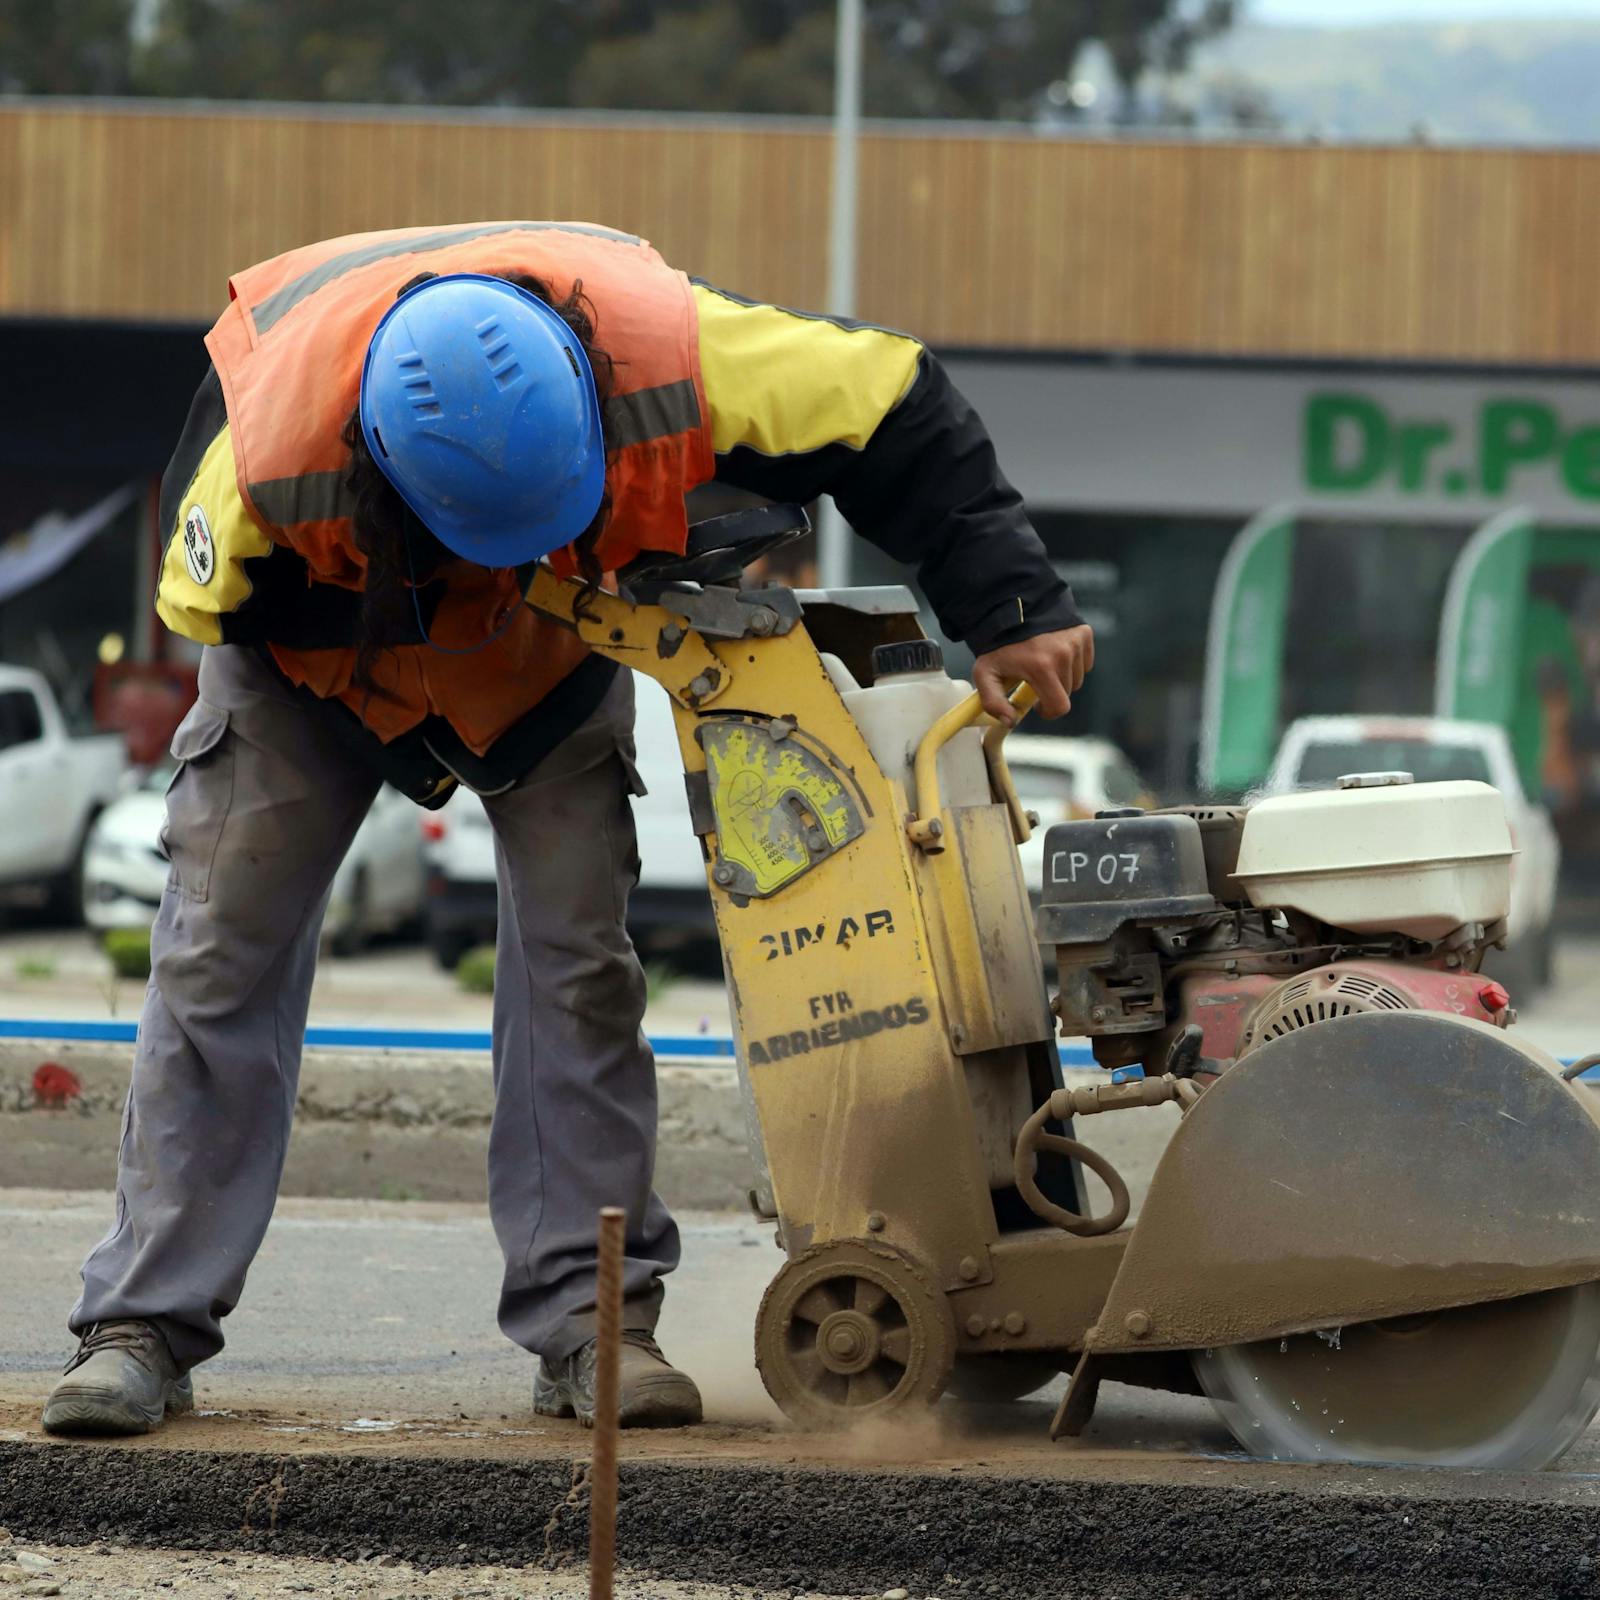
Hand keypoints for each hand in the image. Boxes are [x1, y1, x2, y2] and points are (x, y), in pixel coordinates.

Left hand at [973, 624, 1094, 723]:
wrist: (1011, 605)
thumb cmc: (998, 641)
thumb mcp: (985, 672)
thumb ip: (993, 701)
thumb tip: (1010, 721)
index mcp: (1042, 667)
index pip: (1059, 706)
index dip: (1048, 710)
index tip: (1037, 703)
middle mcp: (1063, 654)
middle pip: (1068, 692)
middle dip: (1051, 691)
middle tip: (1033, 679)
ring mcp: (1076, 642)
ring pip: (1077, 677)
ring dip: (1062, 677)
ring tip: (1042, 663)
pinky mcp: (1084, 633)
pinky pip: (1084, 661)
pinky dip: (1072, 662)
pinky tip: (1053, 652)